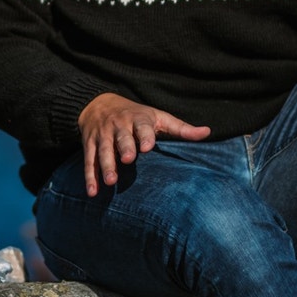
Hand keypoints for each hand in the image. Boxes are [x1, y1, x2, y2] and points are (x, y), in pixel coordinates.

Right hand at [77, 93, 210, 196]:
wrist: (98, 104)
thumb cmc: (136, 115)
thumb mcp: (158, 117)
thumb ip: (181, 128)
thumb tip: (207, 132)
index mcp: (138, 118)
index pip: (142, 126)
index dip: (145, 135)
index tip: (148, 147)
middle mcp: (119, 126)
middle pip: (121, 137)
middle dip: (124, 147)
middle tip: (127, 159)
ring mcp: (103, 135)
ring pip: (103, 150)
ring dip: (106, 165)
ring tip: (111, 181)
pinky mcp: (89, 144)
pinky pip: (89, 161)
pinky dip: (89, 176)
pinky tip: (92, 192)